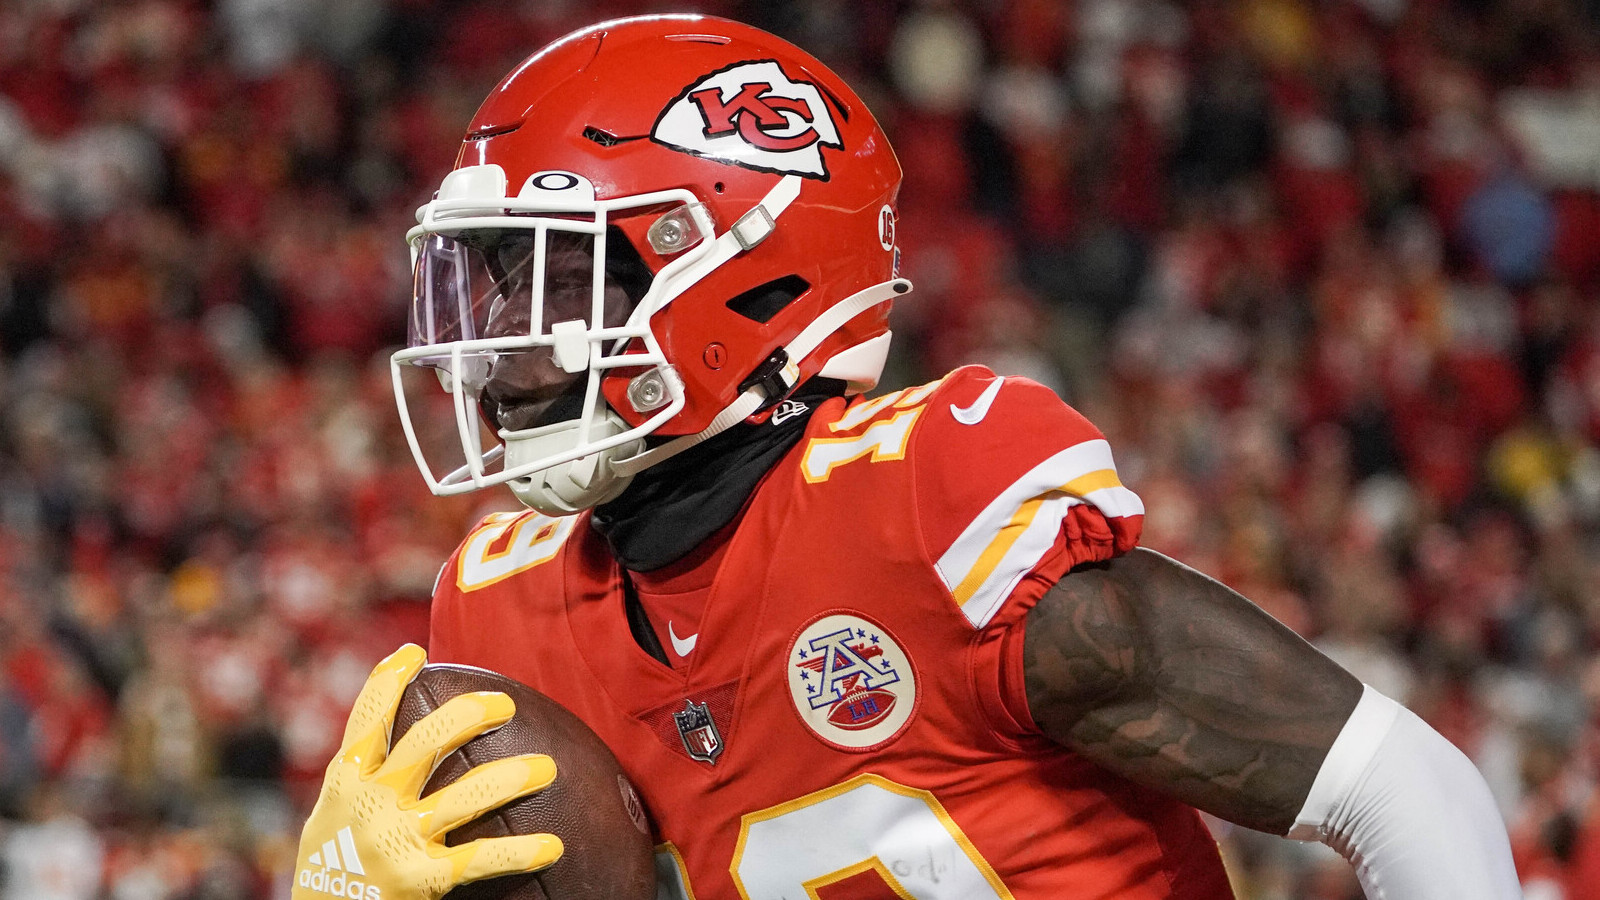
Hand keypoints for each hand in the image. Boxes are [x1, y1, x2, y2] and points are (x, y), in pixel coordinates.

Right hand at [292, 644, 562, 899]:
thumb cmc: (331, 875)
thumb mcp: (330, 821)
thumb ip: (362, 784)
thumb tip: (406, 744)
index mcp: (344, 784)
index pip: (366, 719)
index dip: (388, 680)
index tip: (414, 651)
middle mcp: (369, 804)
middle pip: (426, 743)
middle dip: (468, 715)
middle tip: (505, 705)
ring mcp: (396, 840)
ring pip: (465, 795)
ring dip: (512, 777)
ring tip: (547, 767)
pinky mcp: (420, 878)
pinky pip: (481, 858)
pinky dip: (521, 852)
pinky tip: (554, 847)